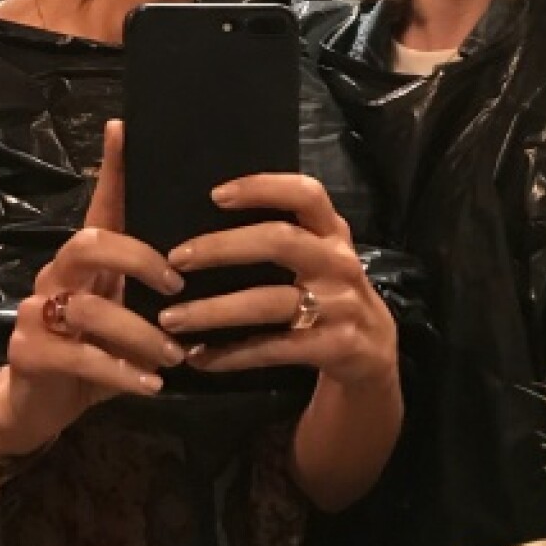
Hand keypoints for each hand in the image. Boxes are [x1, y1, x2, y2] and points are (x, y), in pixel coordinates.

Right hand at [0, 121, 186, 455]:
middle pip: (90, 242)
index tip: (125, 128)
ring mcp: (38, 311)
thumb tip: (224, 249)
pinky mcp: (29, 353)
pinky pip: (79, 357)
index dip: (113, 167)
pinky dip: (122, 372)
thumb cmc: (102, 348)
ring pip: (90, 307)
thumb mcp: (134, 310)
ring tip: (176, 355)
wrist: (42, 404)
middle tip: (178, 287)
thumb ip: (163, 281)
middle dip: (140, 259)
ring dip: (142, 333)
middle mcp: (60, 273)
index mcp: (92, 257)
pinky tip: (154, 384)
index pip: (103, 203)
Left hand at [159, 174, 397, 394]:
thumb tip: (206, 222)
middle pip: (281, 242)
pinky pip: (274, 348)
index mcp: (333, 233)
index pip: (305, 194)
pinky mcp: (335, 345)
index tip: (216, 195)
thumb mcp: (321, 256)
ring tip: (171, 319)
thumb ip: (286, 237)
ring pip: (269, 302)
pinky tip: (199, 357)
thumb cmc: (330, 291)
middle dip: (224, 248)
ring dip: (214, 311)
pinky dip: (232, 355)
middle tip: (177, 259)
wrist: (374, 349)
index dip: (263, 188)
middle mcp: (339, 262)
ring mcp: (340, 304)